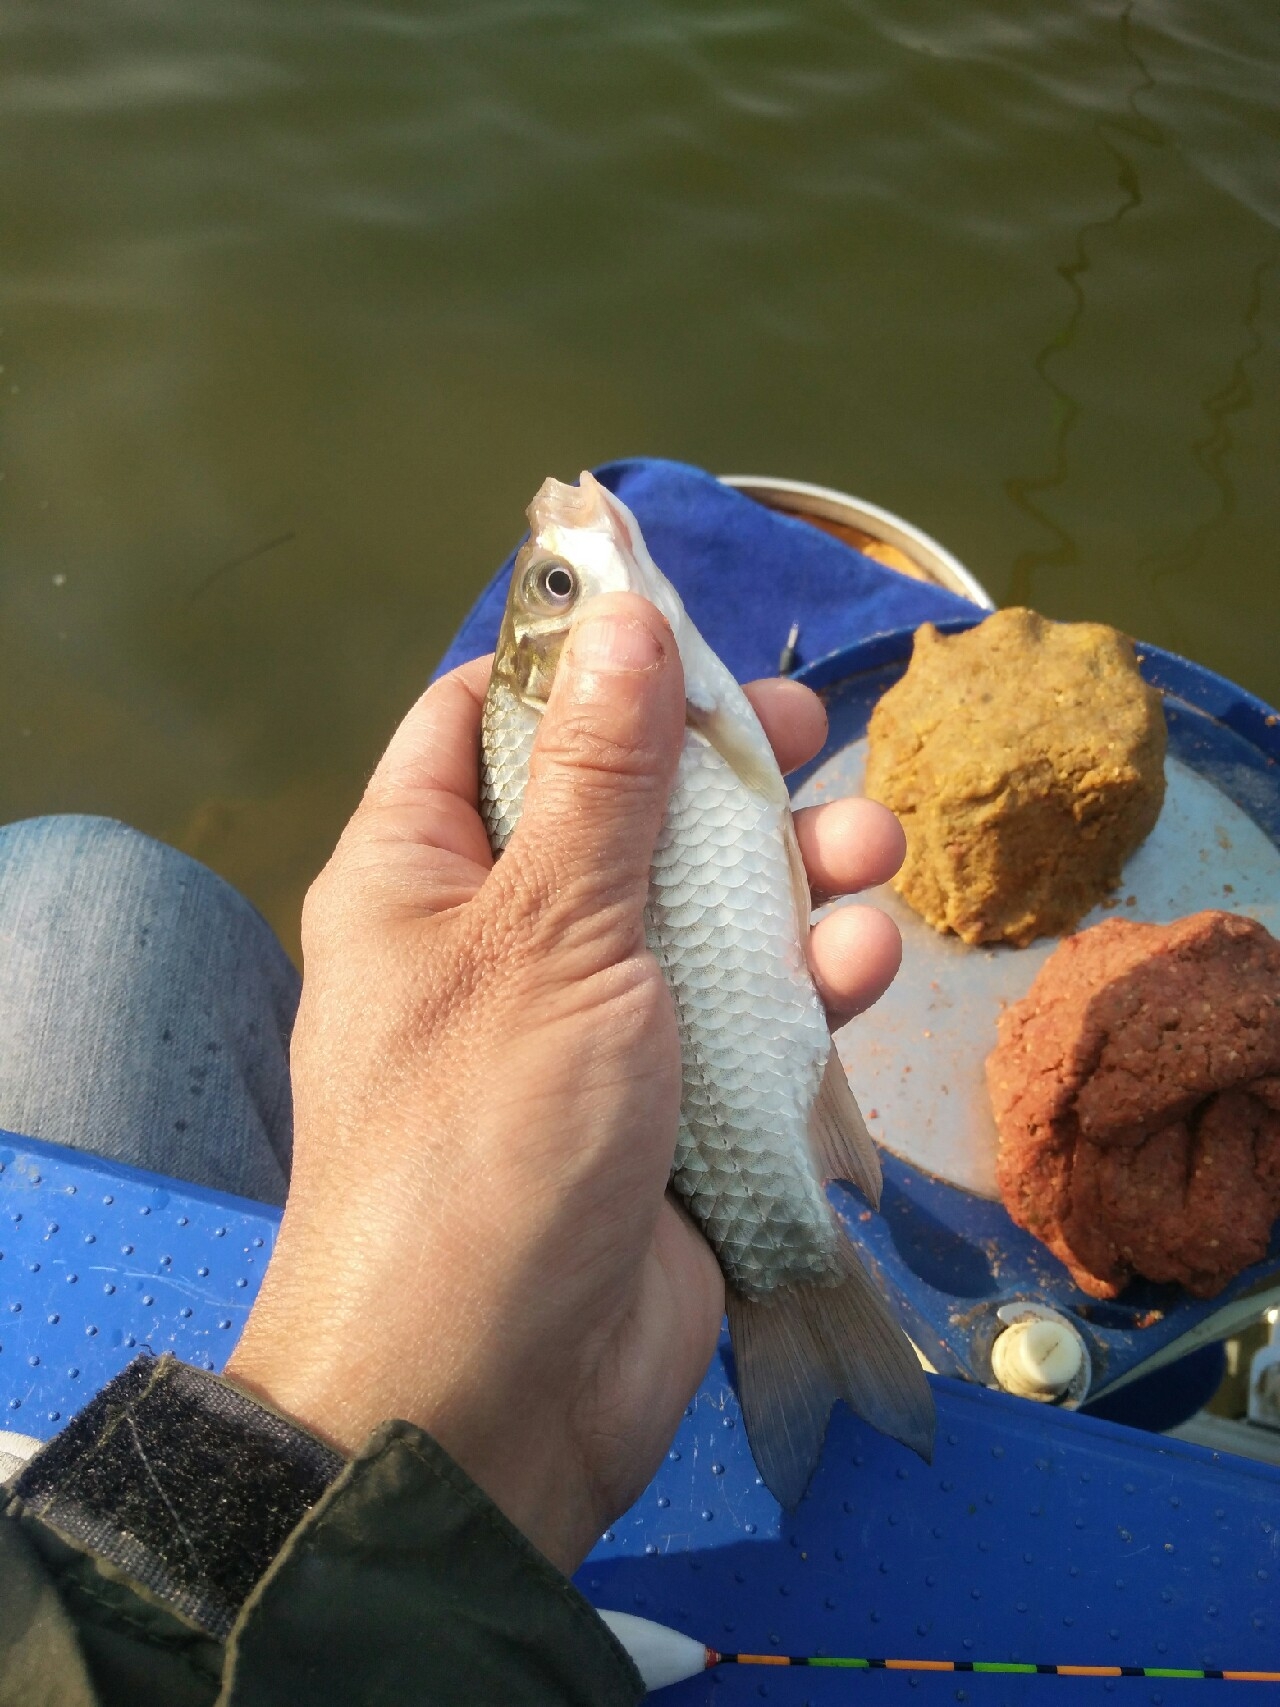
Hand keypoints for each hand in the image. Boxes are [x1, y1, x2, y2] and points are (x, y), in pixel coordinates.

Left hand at [226, 593, 904, 1573]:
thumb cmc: (489, 1132)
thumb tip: (618, 611)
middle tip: (806, 728)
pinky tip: (859, 964)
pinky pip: (744, 1015)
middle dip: (716, 768)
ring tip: (869, 848)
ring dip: (789, 874)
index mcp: (423, 873)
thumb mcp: (546, 932)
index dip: (578, 664)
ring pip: (703, 910)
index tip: (674, 620)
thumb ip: (601, 777)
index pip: (488, 723)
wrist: (491, 1395)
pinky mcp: (672, 1104)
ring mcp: (595, 1023)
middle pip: (621, 808)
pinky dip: (803, 985)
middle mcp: (504, 935)